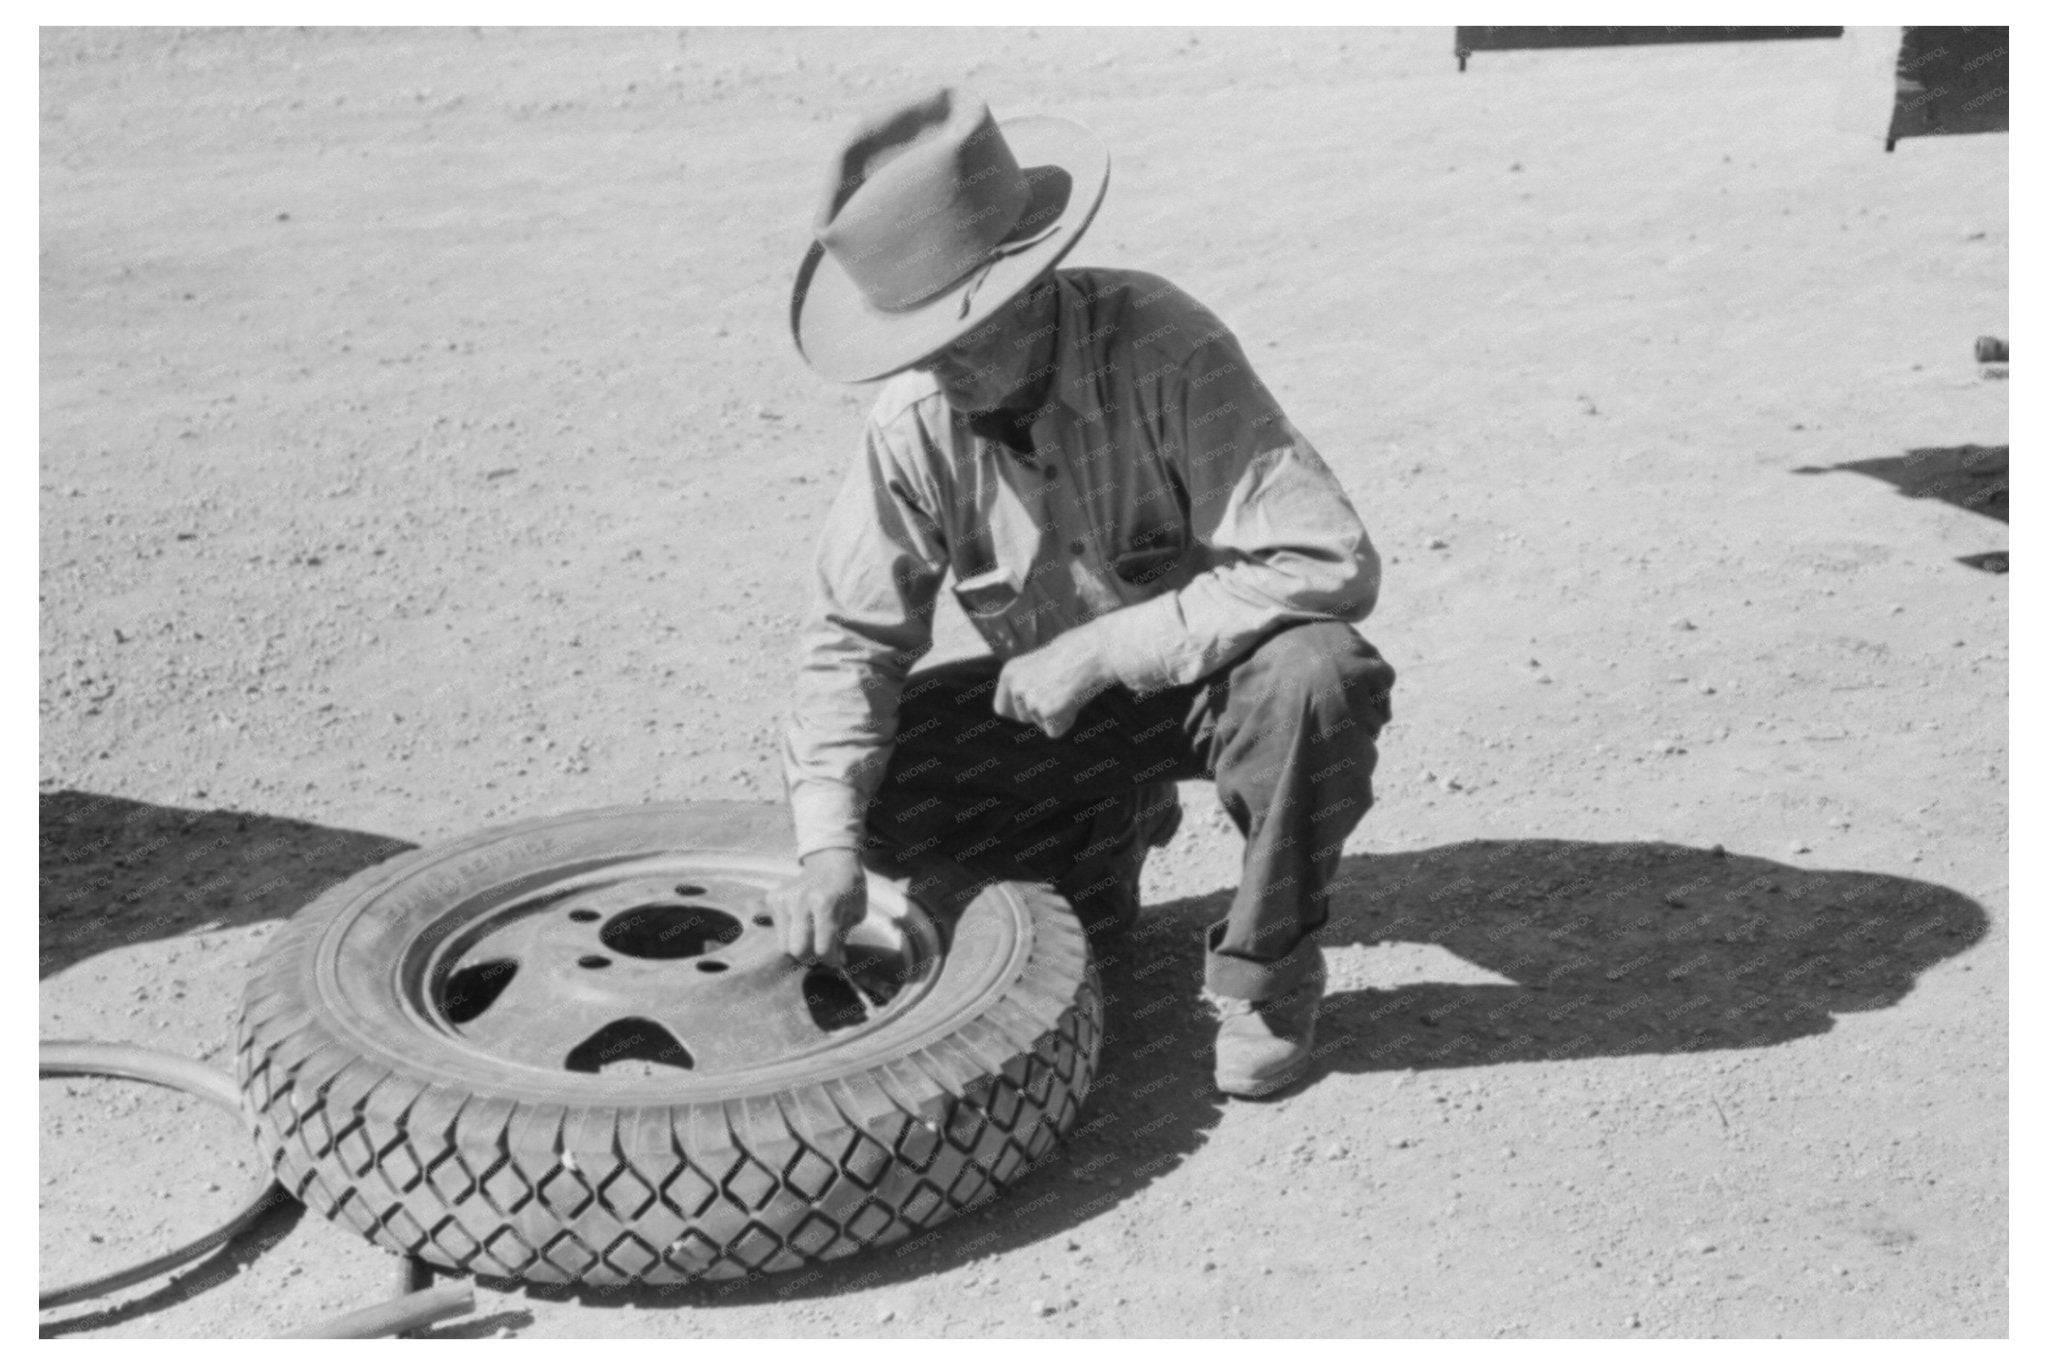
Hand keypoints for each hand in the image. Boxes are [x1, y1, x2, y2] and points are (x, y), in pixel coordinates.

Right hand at [765, 848, 866, 966]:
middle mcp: (801, 901)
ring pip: (784, 945)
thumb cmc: (849, 889)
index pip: (823, 948)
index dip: (832, 960)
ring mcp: (784, 898)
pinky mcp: (774, 898)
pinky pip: (777, 930)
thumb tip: (835, 961)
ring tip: (812, 939)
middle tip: (822, 952)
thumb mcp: (856, 913)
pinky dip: (789, 934)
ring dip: (799, 947)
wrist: (831, 861)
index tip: (838, 960)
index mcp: (825, 904)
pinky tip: (802, 923)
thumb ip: (843, 938)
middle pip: (797, 950)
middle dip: (812, 957)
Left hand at [994, 630, 1112, 737]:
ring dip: (1057, 714)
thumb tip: (1030, 701)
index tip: (1035, 706)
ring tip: (1071, 689)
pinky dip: (1067, 722)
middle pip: (1024, 718)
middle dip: (1043, 712)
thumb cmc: (1077, 652)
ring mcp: (1030, 700)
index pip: (1001, 709)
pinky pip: (1055, 731)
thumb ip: (1030, 682)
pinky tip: (1075, 700)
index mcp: (1010, 673)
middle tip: (1063, 689)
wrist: (1097, 650)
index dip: (1020, 711)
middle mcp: (1015, 687)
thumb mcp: (1042, 663)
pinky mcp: (1046, 712)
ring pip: (1041, 723)